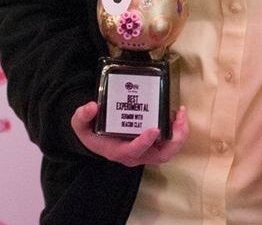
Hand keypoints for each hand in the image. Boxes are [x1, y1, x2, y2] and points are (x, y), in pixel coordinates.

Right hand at [70, 101, 188, 166]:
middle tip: (179, 119)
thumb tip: (92, 106)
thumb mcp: (80, 124)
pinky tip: (177, 114)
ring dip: (179, 134)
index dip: (145, 142)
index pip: (133, 151)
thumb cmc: (90, 131)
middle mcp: (135, 154)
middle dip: (174, 139)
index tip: (154, 129)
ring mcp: (146, 151)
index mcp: (118, 151)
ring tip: (181, 114)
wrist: (96, 137)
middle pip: (161, 156)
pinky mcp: (152, 144)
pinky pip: (168, 142)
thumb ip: (82, 116)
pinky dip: (176, 130)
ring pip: (168, 150)